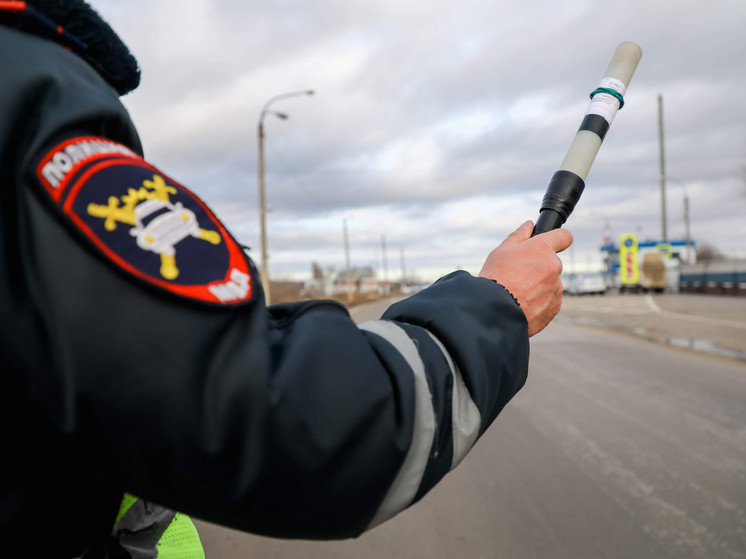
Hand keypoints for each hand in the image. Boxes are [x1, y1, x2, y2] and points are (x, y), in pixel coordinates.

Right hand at [479, 220, 572, 336]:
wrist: (494, 311)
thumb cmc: (495, 278)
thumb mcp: (501, 252)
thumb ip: (519, 236)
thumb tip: (529, 225)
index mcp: (542, 249)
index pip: (564, 237)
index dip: (558, 239)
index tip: (552, 244)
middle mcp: (554, 267)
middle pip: (550, 264)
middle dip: (539, 268)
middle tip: (517, 276)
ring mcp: (556, 288)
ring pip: (549, 283)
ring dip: (538, 286)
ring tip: (517, 294)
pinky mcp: (554, 307)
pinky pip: (549, 300)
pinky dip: (538, 302)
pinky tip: (521, 304)